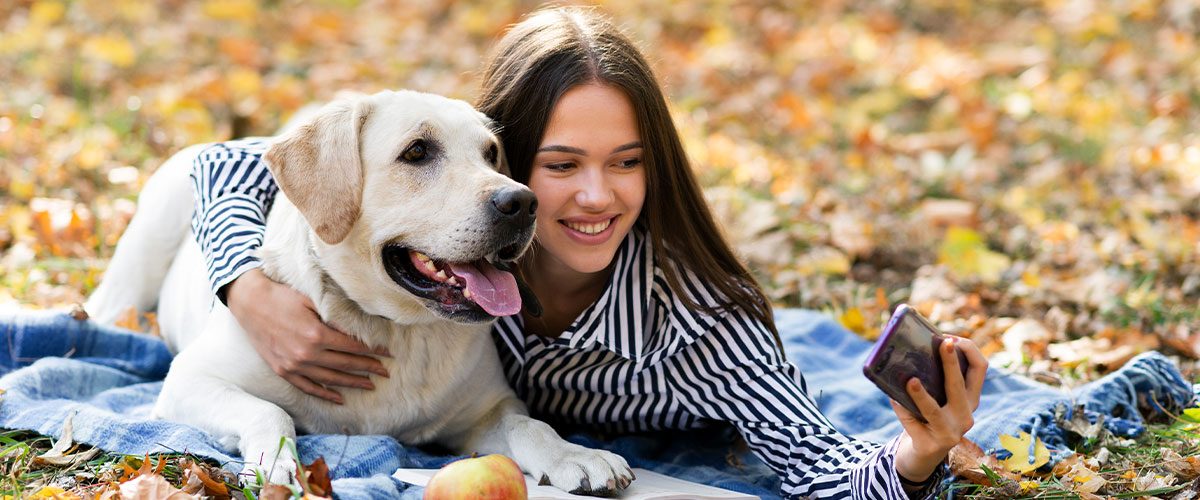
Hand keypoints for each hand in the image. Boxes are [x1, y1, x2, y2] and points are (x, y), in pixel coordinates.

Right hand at [225, 268, 389, 403]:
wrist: (250, 303)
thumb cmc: (282, 296)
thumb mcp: (312, 300)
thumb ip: (334, 316)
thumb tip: (358, 327)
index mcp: (316, 334)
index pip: (353, 346)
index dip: (373, 349)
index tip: (388, 352)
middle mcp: (307, 353)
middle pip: (346, 364)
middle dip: (369, 368)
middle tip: (386, 372)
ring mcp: (294, 365)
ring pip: (331, 379)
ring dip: (352, 383)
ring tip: (370, 385)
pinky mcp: (283, 371)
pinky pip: (308, 387)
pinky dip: (324, 394)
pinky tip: (339, 398)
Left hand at [891, 336, 986, 482]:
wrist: (923, 455)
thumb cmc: (927, 418)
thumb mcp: (937, 399)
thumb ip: (932, 380)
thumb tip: (908, 352)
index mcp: (970, 399)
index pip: (980, 369)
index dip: (969, 350)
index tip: (950, 339)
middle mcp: (966, 415)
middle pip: (960, 384)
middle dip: (951, 361)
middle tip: (942, 342)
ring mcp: (950, 432)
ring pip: (934, 410)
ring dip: (921, 394)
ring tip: (911, 381)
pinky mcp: (932, 445)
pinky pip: (911, 421)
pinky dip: (900, 408)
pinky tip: (893, 398)